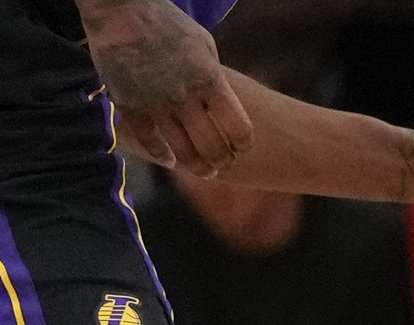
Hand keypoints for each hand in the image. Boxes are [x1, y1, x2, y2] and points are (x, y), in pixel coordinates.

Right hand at [81, 0, 251, 173]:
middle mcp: (186, 98)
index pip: (239, 129)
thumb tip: (222, 101)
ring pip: (184, 152)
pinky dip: (162, 156)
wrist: (119, 10)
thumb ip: (215, 76)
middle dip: (223, 161)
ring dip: (198, 167)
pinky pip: (149, 142)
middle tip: (223, 163)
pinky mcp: (130, 106)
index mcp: (211, 81)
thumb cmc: (166, 22)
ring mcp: (156, 104)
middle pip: (214, 148)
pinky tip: (170, 160)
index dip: (243, 143)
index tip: (241, 146)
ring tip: (204, 170)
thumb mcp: (204, 45)